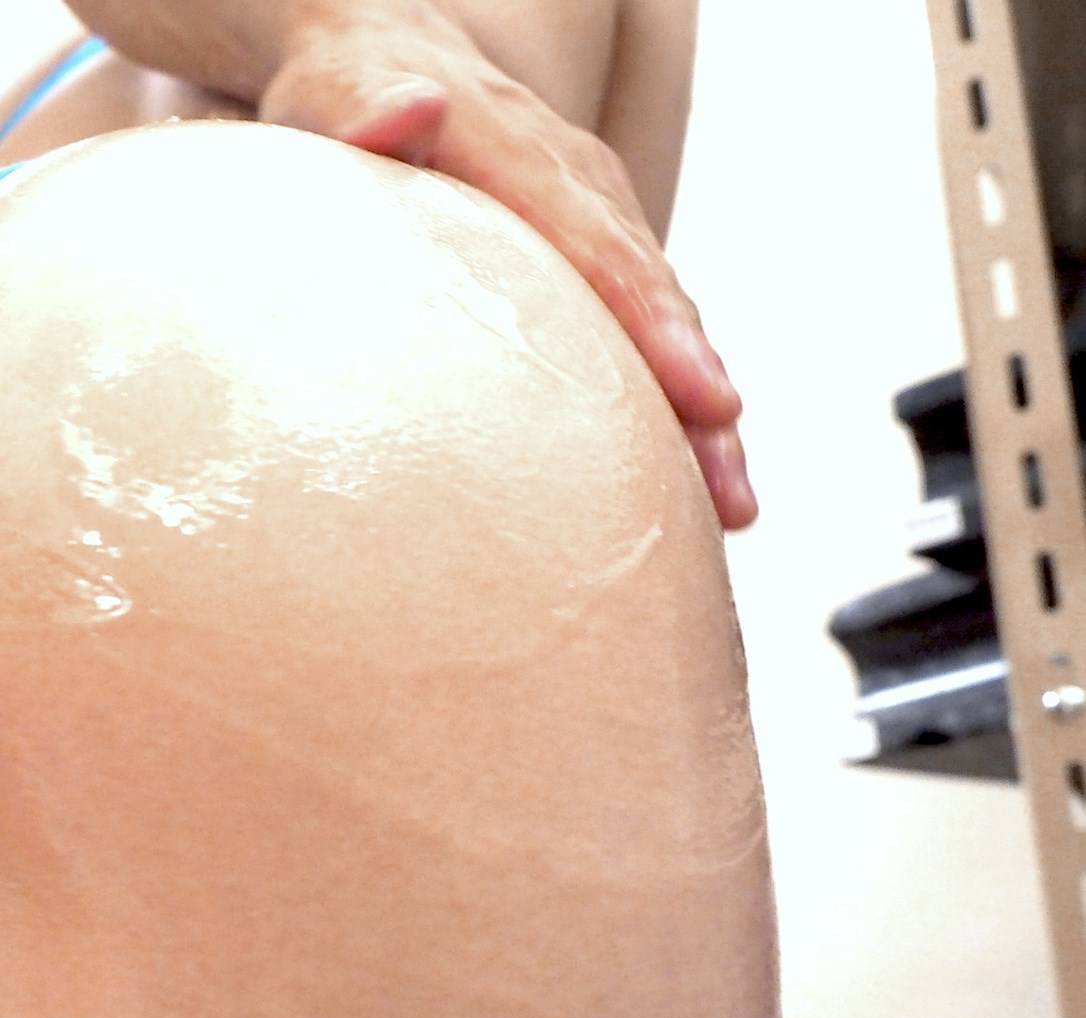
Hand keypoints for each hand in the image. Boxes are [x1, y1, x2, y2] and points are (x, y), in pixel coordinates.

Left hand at [260, 2, 757, 531]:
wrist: (383, 61)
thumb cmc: (342, 99)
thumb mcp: (331, 97)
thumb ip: (365, 111)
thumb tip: (415, 106)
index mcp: (519, 153)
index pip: (599, 246)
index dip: (654, 326)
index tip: (706, 397)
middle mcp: (578, 188)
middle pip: (653, 299)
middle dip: (699, 398)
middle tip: (731, 494)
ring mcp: (597, 225)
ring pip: (663, 325)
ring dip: (702, 422)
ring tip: (731, 510)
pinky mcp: (597, 264)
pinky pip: (645, 335)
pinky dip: (672, 408)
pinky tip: (692, 487)